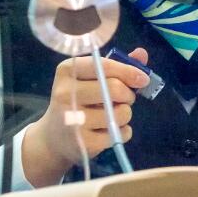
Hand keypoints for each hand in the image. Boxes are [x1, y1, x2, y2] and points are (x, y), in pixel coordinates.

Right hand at [21, 48, 149, 187]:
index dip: (128, 71)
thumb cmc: (78, 101)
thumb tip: (141, 54)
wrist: (55, 138)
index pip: (103, 66)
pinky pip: (120, 133)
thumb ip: (116, 66)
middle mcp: (65, 93)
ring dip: (125, 114)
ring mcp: (73, 120)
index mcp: (67, 70)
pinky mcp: (83, 142)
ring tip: (113, 115)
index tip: (143, 78)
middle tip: (125, 98)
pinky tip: (108, 131)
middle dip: (128, 94)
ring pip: (120, 113)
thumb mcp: (90, 78)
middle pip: (114, 88)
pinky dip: (123, 131)